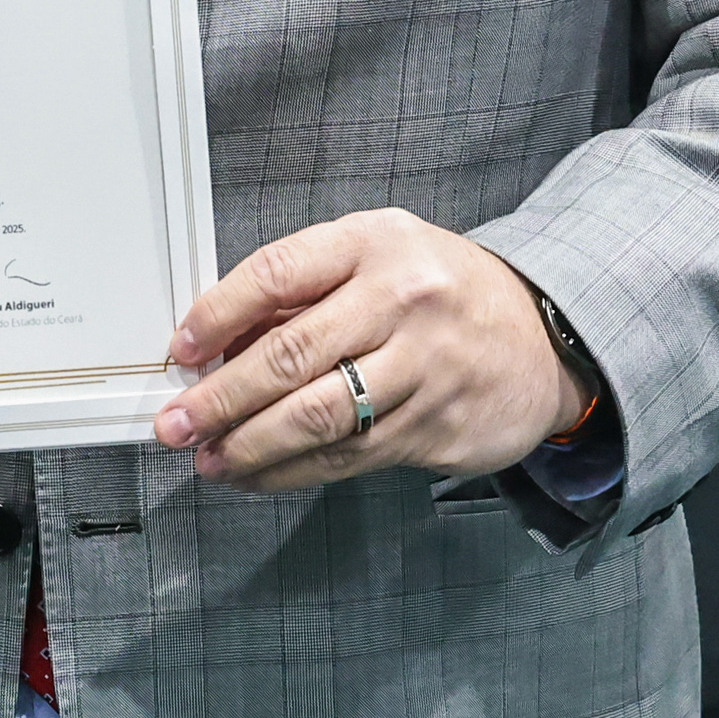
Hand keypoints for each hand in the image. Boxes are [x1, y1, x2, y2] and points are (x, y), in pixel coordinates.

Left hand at [156, 208, 583, 489]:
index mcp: (373, 243)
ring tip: (208, 458)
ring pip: (317, 418)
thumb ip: (303, 292)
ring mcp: (423, 368)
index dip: (217, 314)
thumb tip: (216, 343)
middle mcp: (401, 300)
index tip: (182, 349)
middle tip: (176, 422)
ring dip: (249, 446)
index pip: (276, 274)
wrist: (542, 335)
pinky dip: (292, 471)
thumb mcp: (375, 257)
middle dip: (220, 397)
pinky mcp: (435, 426)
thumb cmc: (439, 291)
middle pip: (290, 356)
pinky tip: (257, 474)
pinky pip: (348, 455)